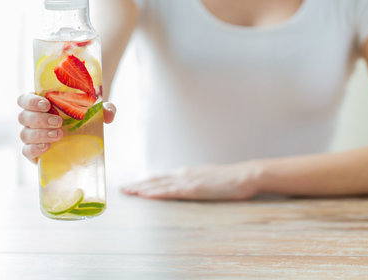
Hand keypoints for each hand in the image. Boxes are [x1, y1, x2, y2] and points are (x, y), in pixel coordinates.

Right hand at [17, 92, 115, 163]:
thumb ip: (104, 108)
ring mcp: (31, 135)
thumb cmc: (82, 115)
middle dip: (40, 119)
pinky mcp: (34, 152)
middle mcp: (32, 119)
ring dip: (40, 134)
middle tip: (59, 122)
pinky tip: (47, 147)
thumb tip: (109, 115)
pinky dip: (34, 149)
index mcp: (40, 103)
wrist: (82, 135)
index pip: (24, 99)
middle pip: (23, 117)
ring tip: (59, 135)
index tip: (47, 104)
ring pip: (24, 134)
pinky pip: (26, 151)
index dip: (31, 101)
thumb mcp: (94, 109)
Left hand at [121, 163, 258, 200]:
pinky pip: (170, 191)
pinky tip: (145, 194)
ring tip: (127, 191)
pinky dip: (155, 192)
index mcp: (188, 172)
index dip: (146, 181)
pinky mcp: (193, 188)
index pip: (162, 177)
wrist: (245, 175)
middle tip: (122, 188)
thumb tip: (189, 187)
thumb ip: (198, 182)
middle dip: (138, 184)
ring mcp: (188, 180)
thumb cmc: (231, 179)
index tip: (133, 184)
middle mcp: (184, 174)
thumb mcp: (210, 180)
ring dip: (141, 188)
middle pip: (156, 179)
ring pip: (158, 184)